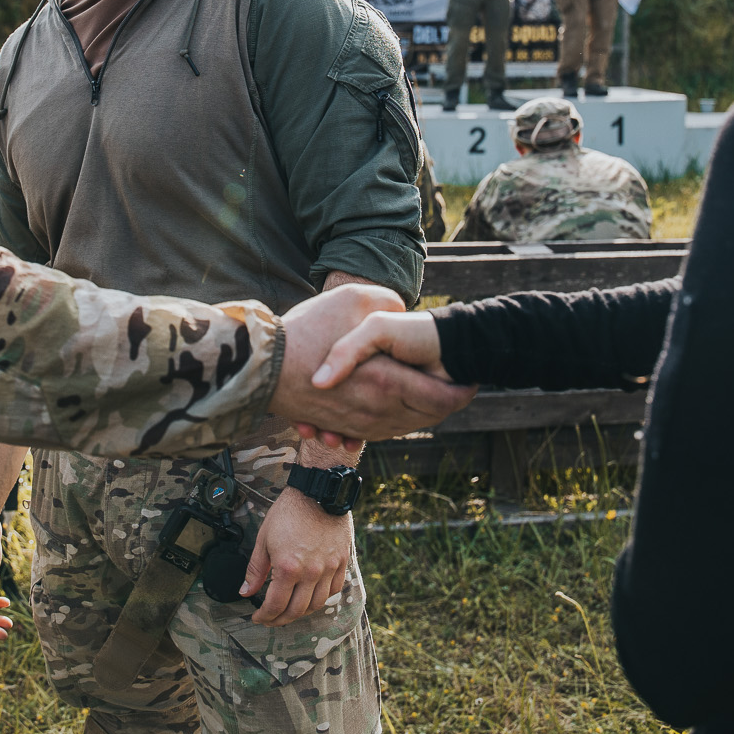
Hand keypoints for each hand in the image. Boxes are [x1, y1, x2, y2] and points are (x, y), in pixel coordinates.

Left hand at [241, 489, 352, 625]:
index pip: (275, 605)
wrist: (317, 493)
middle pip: (296, 611)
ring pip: (316, 604)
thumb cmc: (289, 512)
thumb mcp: (264, 539)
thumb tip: (246, 592)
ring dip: (301, 613)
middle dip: (280, 620)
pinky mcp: (341, 562)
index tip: (258, 618)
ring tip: (290, 610)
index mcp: (288, 568)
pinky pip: (334, 589)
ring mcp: (328, 568)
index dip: (265, 617)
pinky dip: (322, 598)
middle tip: (271, 619)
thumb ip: (255, 569)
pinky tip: (311, 596)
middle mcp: (310, 573)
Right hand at [273, 287, 473, 447]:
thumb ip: (386, 301)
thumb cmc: (305, 331)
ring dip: (421, 416)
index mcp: (388, 382)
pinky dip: (391, 424)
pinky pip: (375, 433)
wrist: (258, 368)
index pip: (441, 398)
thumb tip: (402, 307)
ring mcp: (356, 423)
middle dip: (447, 405)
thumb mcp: (352, 300)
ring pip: (401, 428)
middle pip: (425, 417)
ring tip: (436, 400)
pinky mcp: (337, 426)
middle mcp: (376, 410)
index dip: (462, 391)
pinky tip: (395, 412)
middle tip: (462, 390)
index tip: (474, 380)